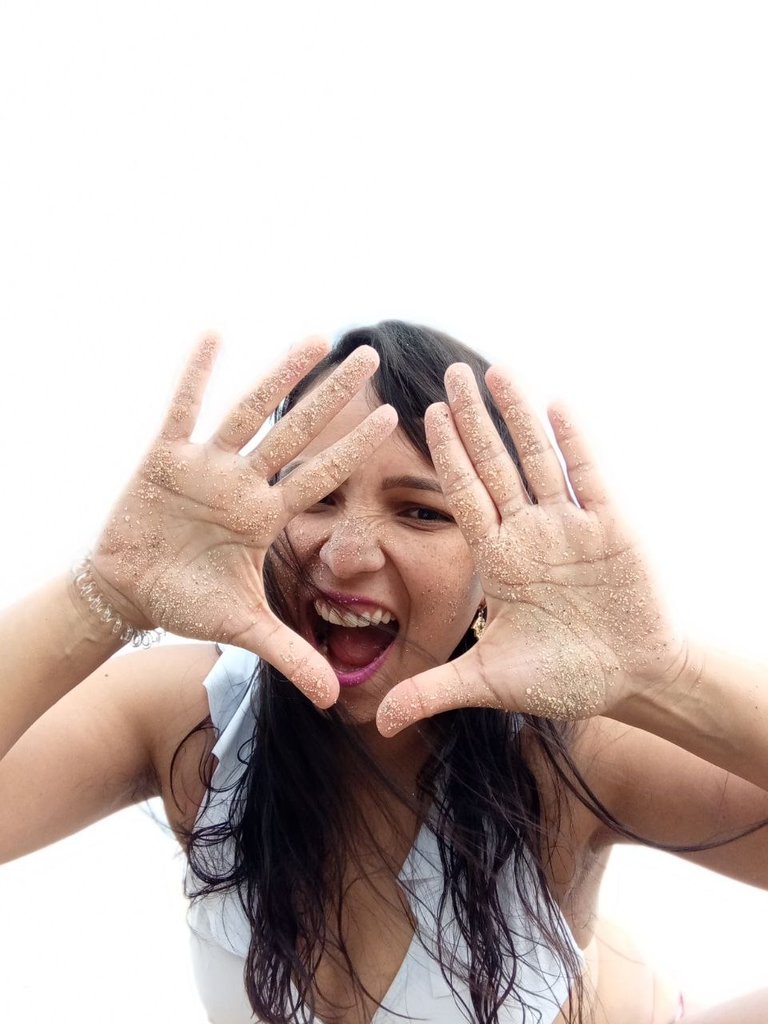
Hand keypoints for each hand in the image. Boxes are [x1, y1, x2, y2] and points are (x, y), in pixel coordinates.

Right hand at [90, 335, 396, 707]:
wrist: (131, 591)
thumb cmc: (188, 600)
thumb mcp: (242, 627)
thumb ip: (289, 654)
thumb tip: (334, 699)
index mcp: (266, 517)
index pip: (321, 477)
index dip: (354, 450)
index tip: (393, 420)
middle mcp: (244, 483)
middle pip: (297, 431)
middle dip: (332, 395)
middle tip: (371, 355)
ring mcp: (207, 466)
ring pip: (249, 412)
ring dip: (280, 376)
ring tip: (316, 337)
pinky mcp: (164, 458)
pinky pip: (183, 409)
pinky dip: (196, 375)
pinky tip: (215, 335)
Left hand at [377, 363, 687, 735]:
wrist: (631, 679)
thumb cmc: (564, 677)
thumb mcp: (491, 681)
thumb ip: (434, 690)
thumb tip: (376, 722)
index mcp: (498, 560)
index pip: (464, 496)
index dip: (445, 457)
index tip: (421, 415)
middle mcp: (529, 533)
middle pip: (495, 465)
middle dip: (473, 420)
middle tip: (450, 374)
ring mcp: (570, 526)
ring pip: (538, 459)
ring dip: (518, 416)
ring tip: (498, 371)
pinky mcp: (610, 527)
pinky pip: (588, 476)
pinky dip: (574, 442)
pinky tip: (558, 404)